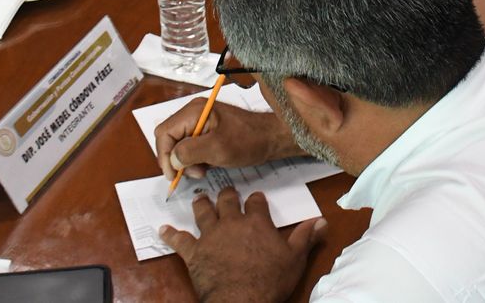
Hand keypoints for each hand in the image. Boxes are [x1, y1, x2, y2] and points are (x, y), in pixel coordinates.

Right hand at [154, 100, 294, 179]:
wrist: (271, 139)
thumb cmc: (248, 140)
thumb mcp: (217, 148)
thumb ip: (190, 152)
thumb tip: (172, 159)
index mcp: (194, 111)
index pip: (164, 132)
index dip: (164, 155)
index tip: (173, 175)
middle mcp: (194, 113)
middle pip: (169, 139)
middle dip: (176, 159)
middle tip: (192, 173)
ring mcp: (200, 122)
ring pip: (179, 145)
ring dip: (187, 162)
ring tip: (203, 170)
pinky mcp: (207, 132)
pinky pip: (191, 147)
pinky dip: (195, 160)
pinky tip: (208, 166)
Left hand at [159, 189, 323, 302]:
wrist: (240, 299)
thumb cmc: (269, 280)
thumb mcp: (294, 258)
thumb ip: (306, 237)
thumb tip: (322, 221)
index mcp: (256, 222)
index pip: (257, 202)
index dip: (257, 199)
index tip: (257, 198)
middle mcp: (232, 223)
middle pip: (227, 201)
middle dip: (227, 194)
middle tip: (225, 191)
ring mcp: (210, 237)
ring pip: (203, 213)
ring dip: (200, 204)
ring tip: (199, 197)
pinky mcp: (194, 253)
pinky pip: (179, 240)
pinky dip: (170, 234)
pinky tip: (163, 229)